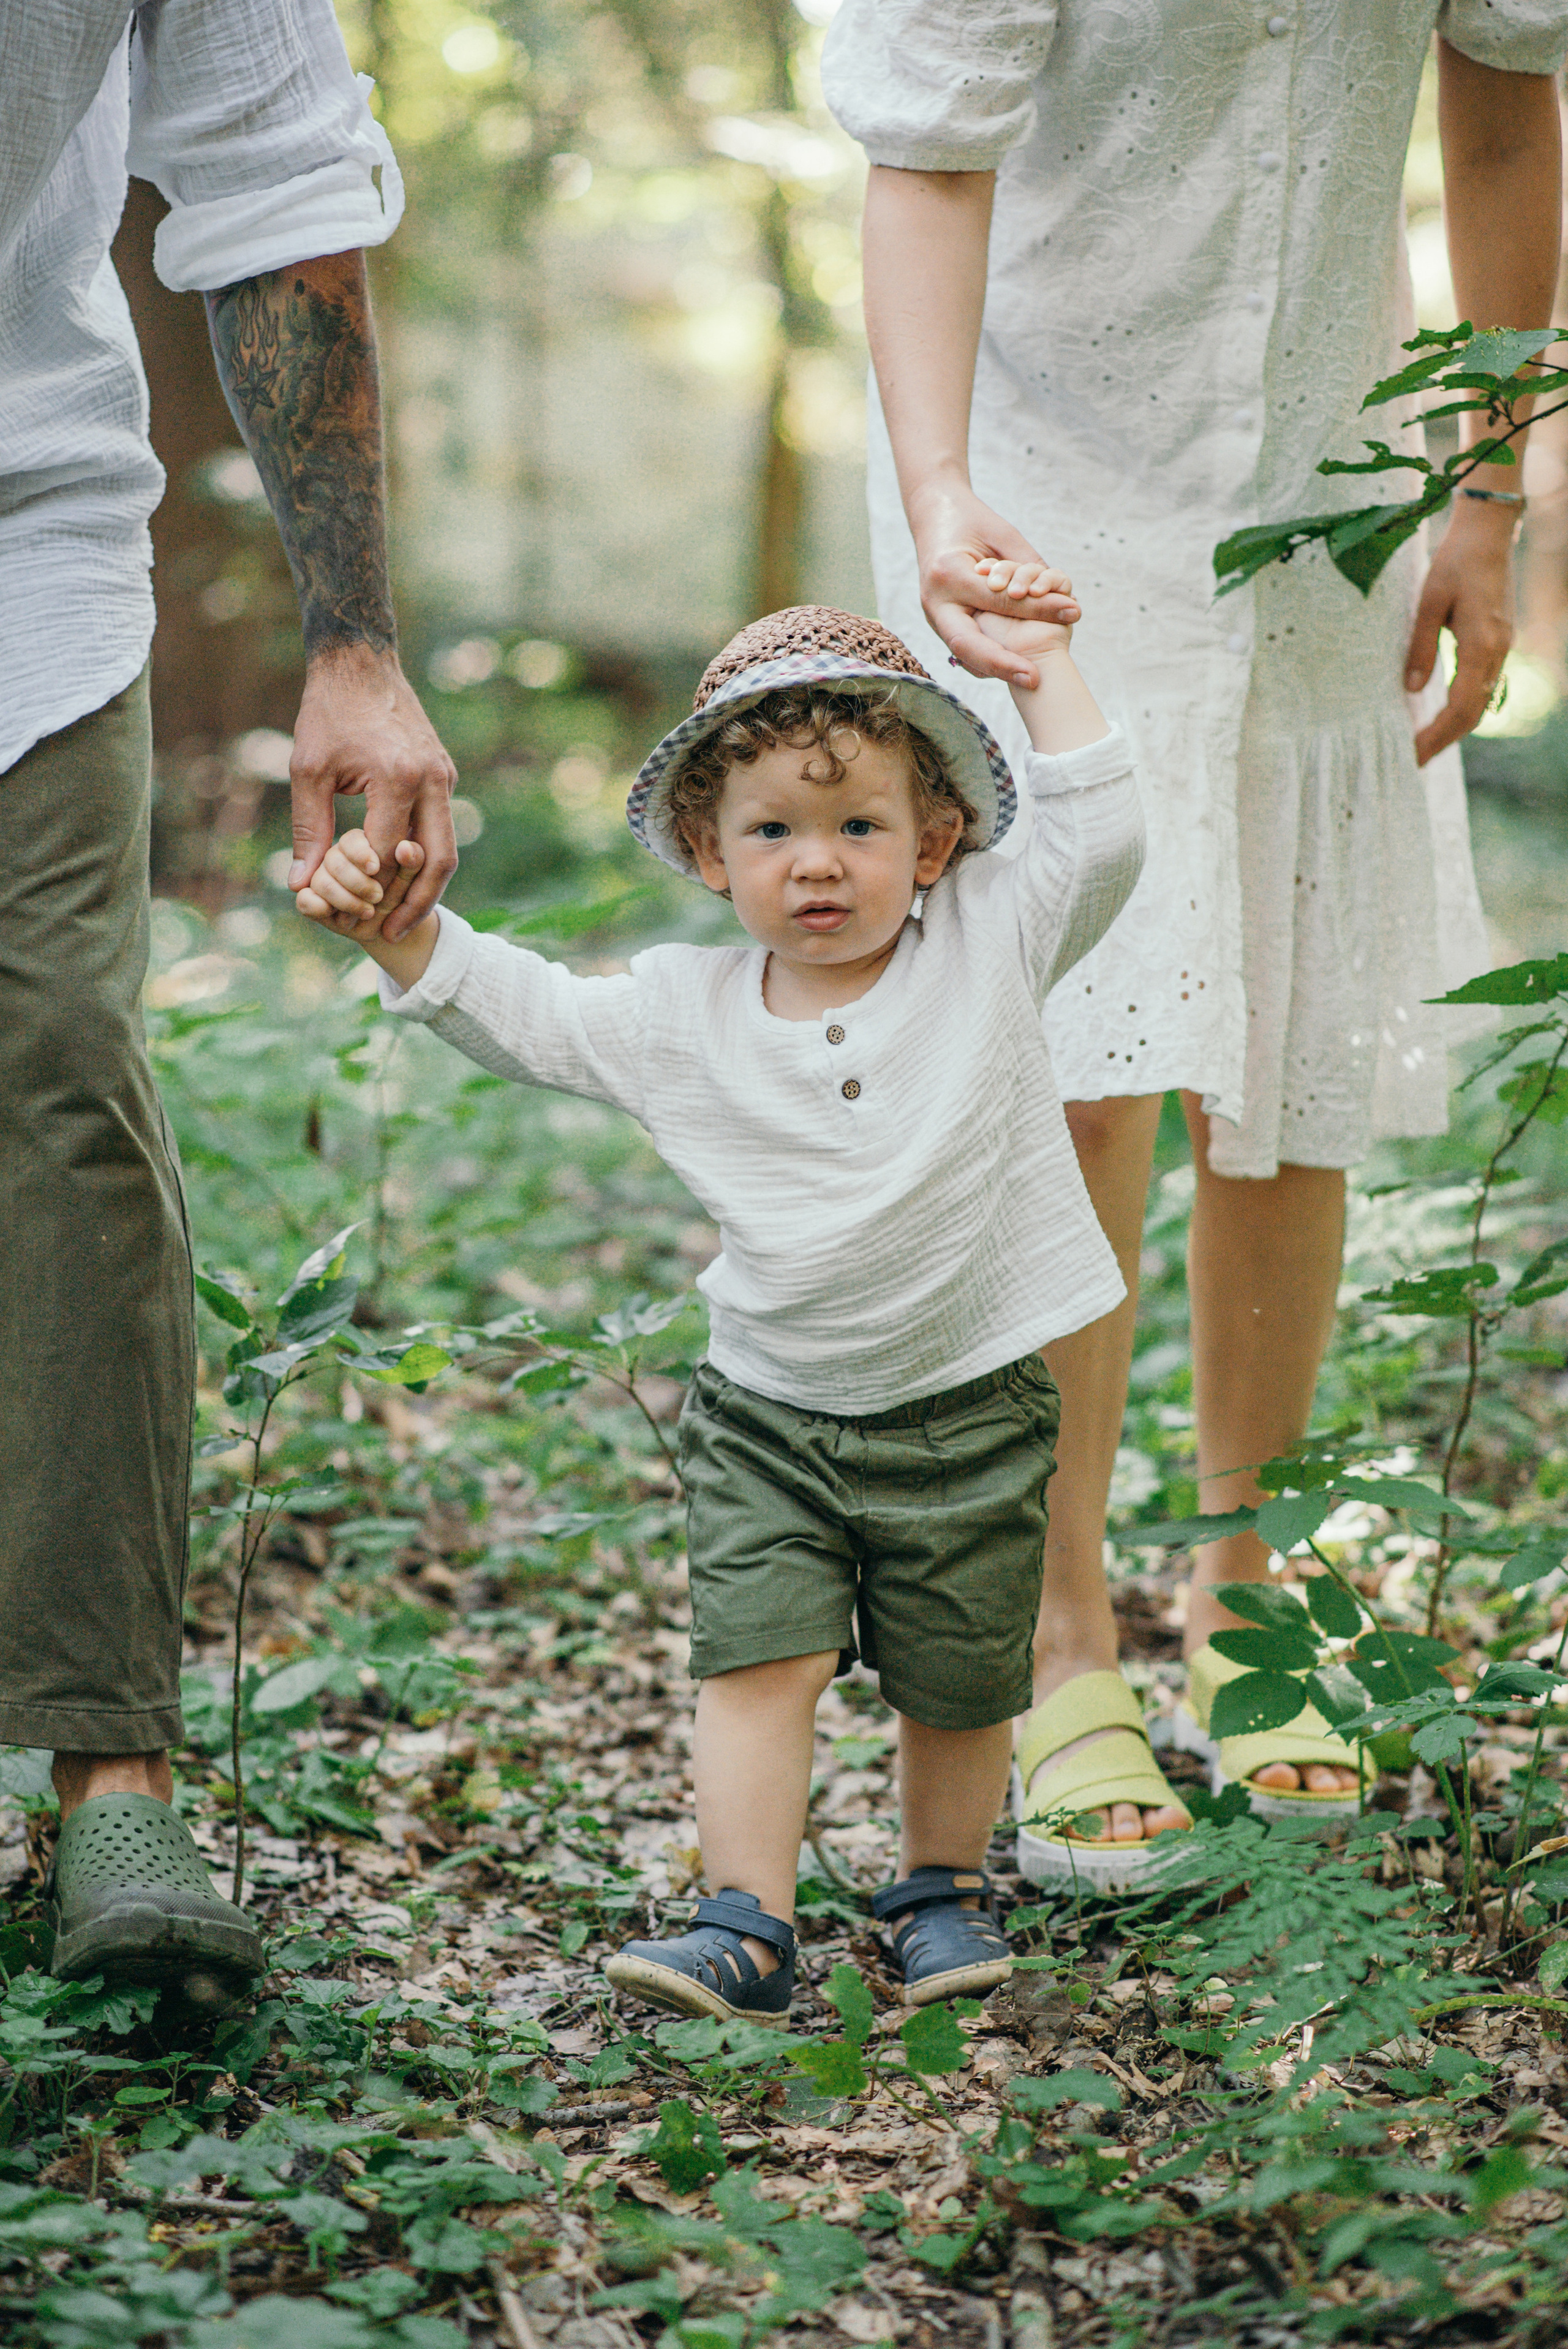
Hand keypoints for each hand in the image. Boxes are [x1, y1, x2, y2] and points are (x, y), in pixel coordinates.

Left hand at [289, 646, 458, 939]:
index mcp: (397, 778)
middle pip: (436, 862)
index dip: (367, 890)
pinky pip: (441, 827)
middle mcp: (431, 779)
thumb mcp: (308, 770)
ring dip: (426, 887)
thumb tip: (301, 886)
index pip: (386, 853)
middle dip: (415, 904)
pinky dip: (424, 857)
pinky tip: (402, 877)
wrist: (360, 662)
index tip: (349, 916)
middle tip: (392, 934)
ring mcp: (444, 776)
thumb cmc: (327, 712)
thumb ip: (309, 830)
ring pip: (446, 849)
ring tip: (400, 916)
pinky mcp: (444, 772)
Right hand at [296, 829, 422, 942]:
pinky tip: (333, 913)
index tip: (374, 867)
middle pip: (333, 859)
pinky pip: (305, 902)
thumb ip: (416, 860)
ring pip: (320, 881)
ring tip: (369, 912)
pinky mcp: (311, 901)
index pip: (350, 840)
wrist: (398, 926)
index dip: (360, 854)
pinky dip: (317, 908)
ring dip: (345, 900)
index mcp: (360, 843)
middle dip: (357, 883)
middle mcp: (336, 857)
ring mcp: (320, 879)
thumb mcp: (418, 878)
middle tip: (378, 897)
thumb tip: (408, 849)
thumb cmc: (411, 895)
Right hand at [908, 478, 1079, 688]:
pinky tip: (1012, 668)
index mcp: (948, 572)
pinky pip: (964, 652)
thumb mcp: (1003, 535)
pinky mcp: (940, 624)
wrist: (934, 518)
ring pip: (964, 655)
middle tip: (1035, 679)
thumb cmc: (973, 522)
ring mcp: (933, 616)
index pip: (997, 598)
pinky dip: (988, 662)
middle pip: (967, 644)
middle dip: (1001, 665)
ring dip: (996, 670)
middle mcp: (935, 600)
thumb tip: (1060, 600)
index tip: (1072, 613)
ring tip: (1028, 677)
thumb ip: (1027, 567)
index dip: (1036, 610)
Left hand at [1405, 500, 1515, 766]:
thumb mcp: (1428, 601)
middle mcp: (1497, 652)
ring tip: (1422, 744)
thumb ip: (1421, 646)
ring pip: (1480, 703)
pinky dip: (1461, 708)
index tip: (1414, 755)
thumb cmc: (1455, 561)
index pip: (1461, 707)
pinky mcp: (1497, 643)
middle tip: (1413, 760)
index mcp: (1481, 644)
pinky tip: (1438, 714)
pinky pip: (1481, 687)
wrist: (1487, 534)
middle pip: (1473, 713)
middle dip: (1444, 740)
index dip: (1437, 737)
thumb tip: (1411, 689)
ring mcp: (1501, 648)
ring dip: (1453, 727)